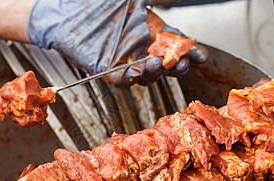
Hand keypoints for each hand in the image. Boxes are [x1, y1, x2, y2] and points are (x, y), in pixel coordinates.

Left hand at [28, 0, 208, 86]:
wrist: (71, 12)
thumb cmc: (103, 5)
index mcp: (152, 33)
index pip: (177, 45)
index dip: (191, 51)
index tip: (202, 56)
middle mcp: (142, 50)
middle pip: (166, 64)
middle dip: (177, 66)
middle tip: (182, 63)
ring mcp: (127, 61)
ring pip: (147, 75)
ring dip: (155, 72)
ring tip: (157, 63)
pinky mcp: (109, 70)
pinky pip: (122, 80)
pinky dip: (129, 78)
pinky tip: (135, 72)